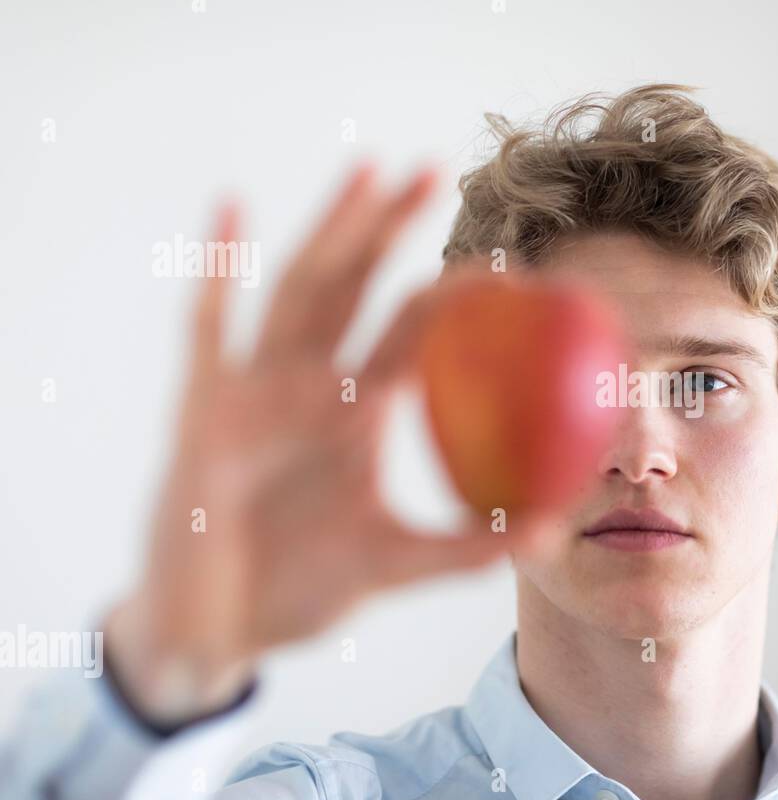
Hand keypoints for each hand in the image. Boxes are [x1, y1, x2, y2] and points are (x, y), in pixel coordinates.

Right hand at [105, 165, 555, 724]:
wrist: (214, 630)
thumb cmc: (300, 586)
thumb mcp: (393, 563)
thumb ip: (466, 549)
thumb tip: (552, 537)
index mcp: (357, 410)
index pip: (412, 335)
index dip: (454, 298)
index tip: (509, 265)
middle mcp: (309, 386)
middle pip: (354, 288)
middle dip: (388, 229)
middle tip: (433, 169)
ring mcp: (255, 392)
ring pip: (297, 293)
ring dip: (331, 232)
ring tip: (366, 172)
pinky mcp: (202, 410)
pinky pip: (208, 331)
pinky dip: (218, 271)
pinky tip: (233, 207)